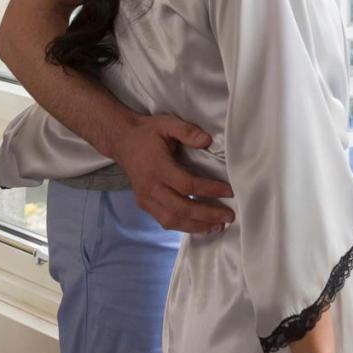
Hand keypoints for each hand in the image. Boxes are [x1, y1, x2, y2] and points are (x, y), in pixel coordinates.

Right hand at [109, 113, 234, 232]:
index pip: (187, 184)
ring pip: (171, 219)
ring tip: (217, 227)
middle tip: (228, 217)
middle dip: (207, 215)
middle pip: (181, 208)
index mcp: (158, 168)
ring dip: (196, 226)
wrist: (122, 141)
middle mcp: (150, 187)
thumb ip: (188, 132)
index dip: (210, 190)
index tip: (230, 192)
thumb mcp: (167, 124)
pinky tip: (200, 227)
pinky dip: (183, 226)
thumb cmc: (148, 133)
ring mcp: (145, 198)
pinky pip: (164, 220)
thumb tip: (207, 141)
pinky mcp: (144, 204)